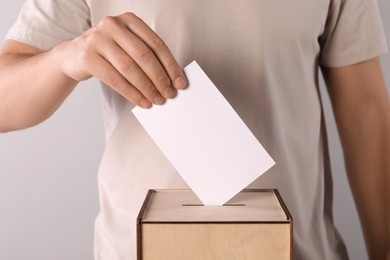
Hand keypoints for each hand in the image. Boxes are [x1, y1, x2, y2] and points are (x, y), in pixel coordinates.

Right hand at [58, 12, 185, 107]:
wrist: (73, 56)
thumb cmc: (108, 53)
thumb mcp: (127, 46)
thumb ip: (146, 56)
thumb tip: (171, 80)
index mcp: (129, 20)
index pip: (156, 44)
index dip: (170, 65)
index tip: (180, 82)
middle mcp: (113, 25)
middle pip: (144, 56)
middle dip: (159, 78)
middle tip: (169, 94)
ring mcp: (98, 39)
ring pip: (130, 68)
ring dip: (147, 88)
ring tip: (156, 100)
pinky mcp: (87, 56)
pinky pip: (115, 79)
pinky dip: (131, 93)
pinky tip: (141, 101)